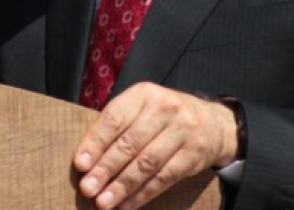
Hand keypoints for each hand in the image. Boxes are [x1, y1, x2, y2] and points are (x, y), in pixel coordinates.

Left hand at [73, 82, 237, 209]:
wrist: (213, 123)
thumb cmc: (163, 117)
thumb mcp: (142, 108)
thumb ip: (116, 127)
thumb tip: (86, 162)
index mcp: (144, 93)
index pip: (115, 118)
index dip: (96, 142)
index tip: (80, 164)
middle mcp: (165, 108)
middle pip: (130, 143)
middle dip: (106, 169)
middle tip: (87, 189)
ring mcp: (183, 131)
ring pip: (147, 163)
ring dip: (122, 186)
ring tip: (103, 202)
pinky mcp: (194, 155)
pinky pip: (164, 178)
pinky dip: (143, 194)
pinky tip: (126, 205)